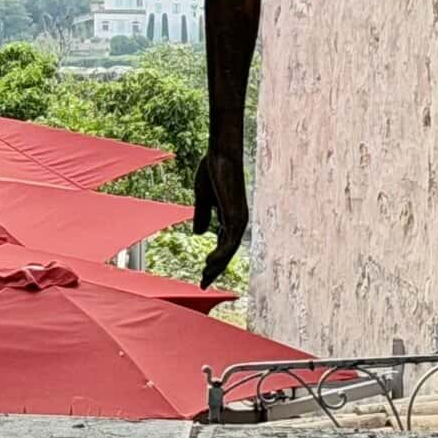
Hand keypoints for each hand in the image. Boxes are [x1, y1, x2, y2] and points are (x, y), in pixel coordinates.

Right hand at [191, 150, 248, 284]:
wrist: (222, 155)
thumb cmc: (213, 170)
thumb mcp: (202, 197)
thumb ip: (202, 215)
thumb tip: (199, 234)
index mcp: (229, 216)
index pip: (222, 244)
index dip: (213, 260)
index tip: (203, 273)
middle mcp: (237, 221)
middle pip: (226, 252)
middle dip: (215, 268)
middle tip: (203, 283)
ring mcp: (239, 220)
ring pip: (228, 250)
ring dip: (217, 266)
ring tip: (205, 278)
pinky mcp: (236, 216)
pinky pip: (229, 242)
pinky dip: (220, 255)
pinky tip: (209, 264)